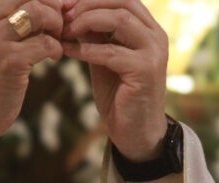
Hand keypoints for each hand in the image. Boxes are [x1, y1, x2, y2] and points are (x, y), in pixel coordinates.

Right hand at [0, 0, 65, 143]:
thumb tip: (37, 8)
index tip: (55, 9)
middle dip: (53, 6)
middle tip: (61, 25)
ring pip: (37, 11)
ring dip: (56, 24)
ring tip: (57, 40)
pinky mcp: (8, 61)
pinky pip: (45, 42)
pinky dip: (56, 48)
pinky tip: (54, 57)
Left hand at [61, 0, 168, 160]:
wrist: (136, 133)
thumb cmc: (119, 95)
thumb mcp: (104, 58)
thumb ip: (95, 35)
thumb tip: (72, 12)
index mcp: (148, 29)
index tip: (65, 4)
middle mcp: (156, 36)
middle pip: (122, 2)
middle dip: (88, 4)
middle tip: (63, 15)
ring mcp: (154, 53)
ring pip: (119, 20)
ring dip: (87, 22)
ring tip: (64, 31)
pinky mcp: (145, 71)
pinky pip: (111, 52)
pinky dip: (85, 49)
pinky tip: (67, 51)